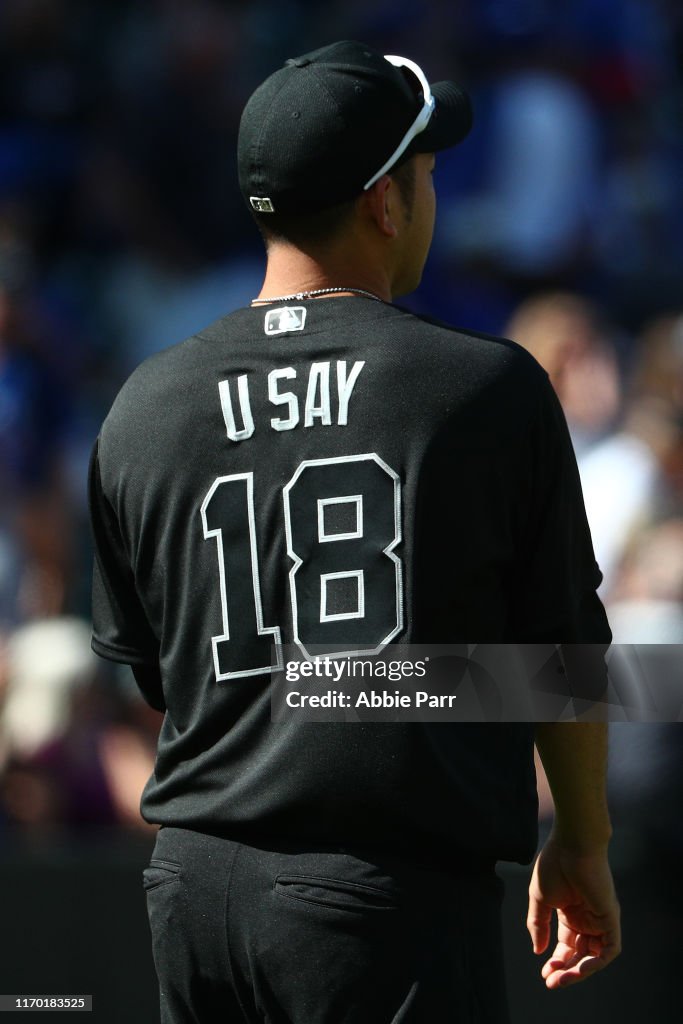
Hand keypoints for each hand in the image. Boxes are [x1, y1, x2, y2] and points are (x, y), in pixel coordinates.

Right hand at [527, 835, 620, 988]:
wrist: (571, 844)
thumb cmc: (554, 865)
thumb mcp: (540, 899)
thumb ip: (538, 924)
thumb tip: (538, 951)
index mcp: (570, 913)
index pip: (567, 946)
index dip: (556, 962)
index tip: (543, 973)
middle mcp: (587, 919)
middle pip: (580, 954)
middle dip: (566, 971)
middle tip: (551, 982)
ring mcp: (600, 918)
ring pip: (595, 956)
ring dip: (581, 971)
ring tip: (562, 978)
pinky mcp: (610, 916)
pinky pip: (610, 948)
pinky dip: (599, 961)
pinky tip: (581, 968)